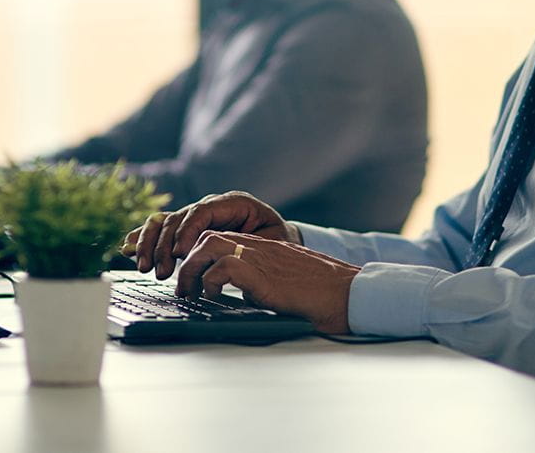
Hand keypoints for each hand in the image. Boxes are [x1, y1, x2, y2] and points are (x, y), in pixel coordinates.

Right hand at [121, 191, 299, 278]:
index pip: (203, 211)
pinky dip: (143, 239)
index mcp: (234, 203)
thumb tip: (229, 257)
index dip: (188, 231)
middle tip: (162, 271)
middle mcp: (210, 206)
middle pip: (178, 217)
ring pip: (164, 222)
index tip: (181, 253)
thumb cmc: (278, 241)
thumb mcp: (273, 241)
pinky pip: (160, 229)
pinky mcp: (186, 229)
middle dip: (165, 244)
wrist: (278, 238)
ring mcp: (196, 216)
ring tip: (143, 267)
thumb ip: (250, 244)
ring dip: (150, 244)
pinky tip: (126, 249)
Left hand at [176, 232, 358, 333]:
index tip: (192, 278)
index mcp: (265, 248)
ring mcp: (261, 258)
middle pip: (209, 236)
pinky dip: (211, 281)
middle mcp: (260, 248)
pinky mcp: (264, 275)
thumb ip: (261, 283)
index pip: (221, 238)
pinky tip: (214, 298)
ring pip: (210, 244)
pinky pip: (224, 267)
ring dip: (193, 268)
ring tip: (192, 293)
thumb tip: (241, 296)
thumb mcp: (283, 285)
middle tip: (184, 288)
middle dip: (189, 261)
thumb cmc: (323, 296)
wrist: (349, 295)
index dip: (201, 256)